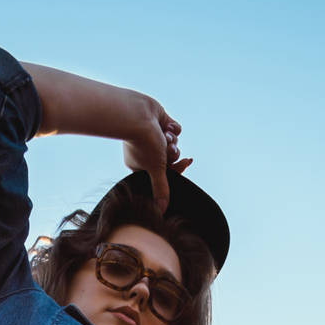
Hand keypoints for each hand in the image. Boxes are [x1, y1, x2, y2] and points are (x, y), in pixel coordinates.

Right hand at [122, 96, 193, 211]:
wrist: (137, 113)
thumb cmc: (143, 142)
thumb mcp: (156, 168)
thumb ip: (161, 188)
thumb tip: (161, 210)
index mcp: (141, 165)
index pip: (165, 171)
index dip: (177, 168)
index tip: (187, 163)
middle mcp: (146, 151)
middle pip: (170, 157)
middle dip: (173, 152)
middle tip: (170, 149)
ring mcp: (152, 135)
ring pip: (173, 142)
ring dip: (172, 139)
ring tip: (165, 135)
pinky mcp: (158, 121)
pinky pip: (174, 128)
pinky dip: (173, 127)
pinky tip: (166, 125)